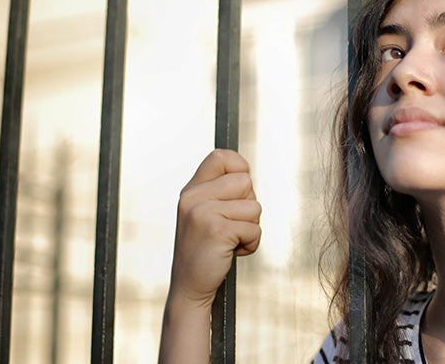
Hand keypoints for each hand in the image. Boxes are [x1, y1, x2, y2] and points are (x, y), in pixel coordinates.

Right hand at [168, 149, 261, 307]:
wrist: (189, 288)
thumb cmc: (205, 251)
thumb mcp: (204, 214)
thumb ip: (219, 192)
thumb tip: (246, 172)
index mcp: (191, 190)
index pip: (221, 156)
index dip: (240, 168)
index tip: (240, 192)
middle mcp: (193, 197)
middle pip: (246, 182)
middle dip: (248, 206)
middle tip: (231, 226)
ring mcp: (202, 212)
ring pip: (254, 206)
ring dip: (251, 228)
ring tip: (230, 241)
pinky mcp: (216, 230)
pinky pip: (254, 229)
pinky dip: (251, 244)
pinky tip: (232, 253)